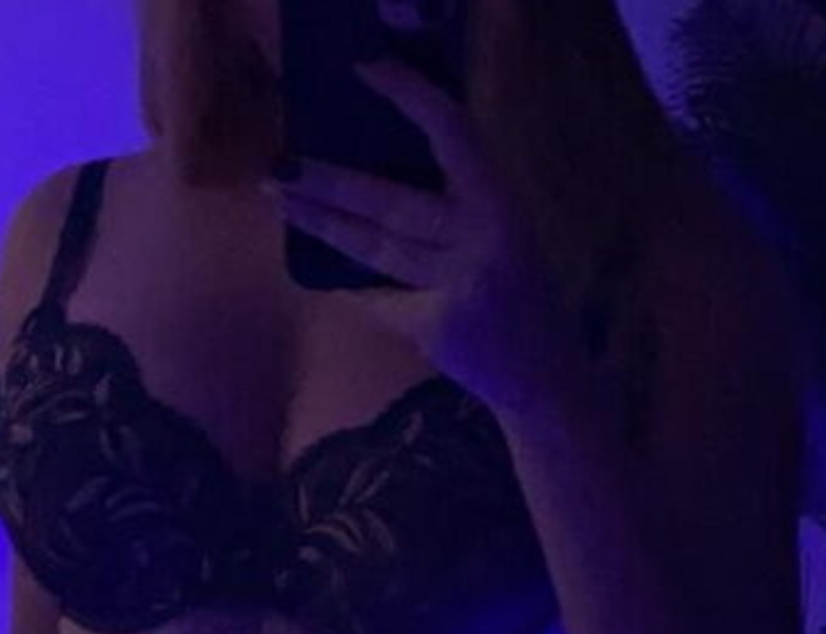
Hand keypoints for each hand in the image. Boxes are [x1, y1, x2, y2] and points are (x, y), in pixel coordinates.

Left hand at [270, 58, 582, 417]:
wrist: (543, 371)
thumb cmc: (514, 288)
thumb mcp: (503, 226)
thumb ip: (458, 194)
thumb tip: (377, 156)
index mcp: (498, 197)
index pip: (452, 132)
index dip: (409, 96)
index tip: (366, 71)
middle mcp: (481, 236)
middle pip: (393, 201)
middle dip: (331, 182)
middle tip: (283, 163)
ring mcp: (458, 285)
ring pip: (376, 248)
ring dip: (322, 224)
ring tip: (282, 201)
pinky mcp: (437, 327)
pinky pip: (380, 298)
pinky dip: (355, 287)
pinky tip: (327, 274)